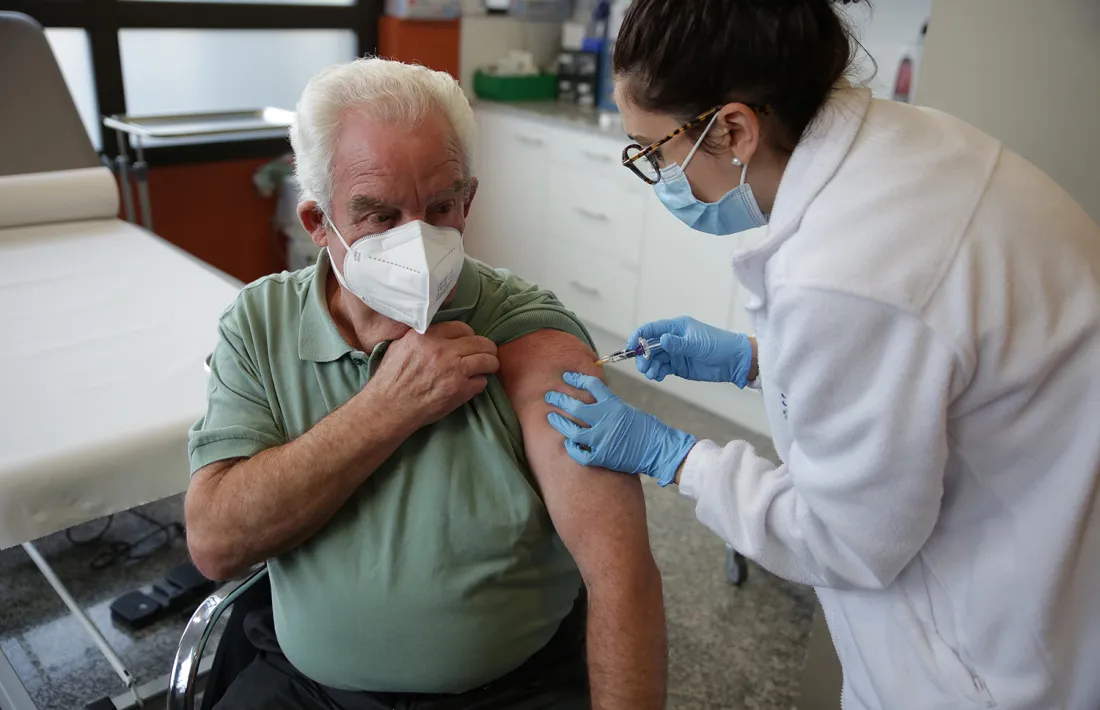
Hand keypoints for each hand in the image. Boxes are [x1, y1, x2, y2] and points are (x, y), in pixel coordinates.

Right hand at [371, 321, 498, 426]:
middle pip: (480, 342)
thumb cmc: (390, 379)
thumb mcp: (400, 346)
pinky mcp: (459, 389)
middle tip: (486, 354)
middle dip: (487, 348)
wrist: (388, 408)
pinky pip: (482, 381)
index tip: (468, 342)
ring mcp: (453, 369)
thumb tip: (440, 333)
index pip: (461, 327)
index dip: (468, 335)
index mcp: (426, 336)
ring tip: (486, 368)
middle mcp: (441, 350)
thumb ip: (421, 336)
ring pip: (488, 360)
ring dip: (489, 364)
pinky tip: (471, 385)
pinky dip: (479, 383)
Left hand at [545, 373, 695, 486]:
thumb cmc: (648, 429)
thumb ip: (610, 406)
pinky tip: (567, 444)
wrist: (659, 449)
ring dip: (560, 423)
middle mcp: (605, 420)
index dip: (576, 379)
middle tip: (550, 395)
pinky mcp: (602, 457)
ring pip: (572, 431)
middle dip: (560, 399)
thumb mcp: (629, 410)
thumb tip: (595, 403)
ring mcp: (602, 439)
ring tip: (551, 417)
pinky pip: (580, 454)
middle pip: (575, 406)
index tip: (567, 376)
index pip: (591, 385)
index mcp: (614, 404)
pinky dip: (572, 448)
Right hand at [631, 316, 753, 385]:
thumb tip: (661, 340)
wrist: (734, 362)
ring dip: (649, 366)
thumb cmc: (719, 346)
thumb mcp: (697, 344)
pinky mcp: (678, 366)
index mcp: (676, 327)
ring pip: (654, 359)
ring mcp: (675, 353)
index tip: (631, 348)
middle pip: (649, 346)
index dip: (638, 337)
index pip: (651, 329)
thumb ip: (678, 343)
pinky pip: (662, 368)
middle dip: (643, 356)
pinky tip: (658, 377)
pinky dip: (657, 372)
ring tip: (652, 374)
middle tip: (644, 367)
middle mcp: (672, 339)